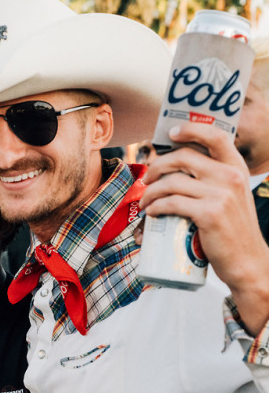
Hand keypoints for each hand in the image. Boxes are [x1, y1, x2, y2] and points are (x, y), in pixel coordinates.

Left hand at [140, 123, 268, 334]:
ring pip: (172, 182)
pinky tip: (150, 213)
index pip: (215, 136)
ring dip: (151, 192)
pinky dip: (155, 207)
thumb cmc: (233, 232)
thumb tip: (179, 172)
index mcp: (236, 168)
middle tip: (147, 180)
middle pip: (183, 157)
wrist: (247, 262)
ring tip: (145, 203)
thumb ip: (215, 181)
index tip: (170, 134)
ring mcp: (220, 195)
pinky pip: (172, 203)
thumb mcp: (232, 197)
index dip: (190, 129)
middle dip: (157, 166)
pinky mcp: (209, 214)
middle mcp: (230, 177)